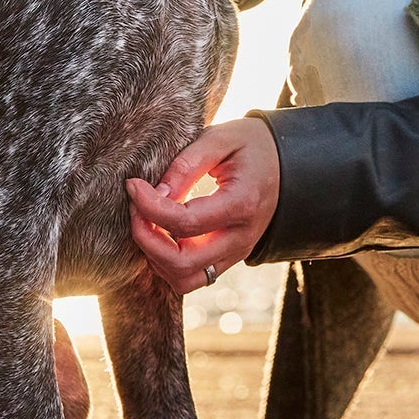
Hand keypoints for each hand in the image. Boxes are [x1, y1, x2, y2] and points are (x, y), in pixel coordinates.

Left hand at [127, 117, 280, 295]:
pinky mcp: (229, 259)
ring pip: (184, 279)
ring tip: (147, 222)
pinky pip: (192, 277)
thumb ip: (186, 165)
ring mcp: (236, 253)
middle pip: (182, 262)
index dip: (149, 207)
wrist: (286, 164)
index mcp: (242, 204)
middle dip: (146, 239)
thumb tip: (153, 194)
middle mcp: (241, 238)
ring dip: (156, 256)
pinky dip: (167, 263)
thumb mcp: (220, 139)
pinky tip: (161, 234)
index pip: (184, 223)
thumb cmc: (250, 146)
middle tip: (135, 209)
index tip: (133, 185)